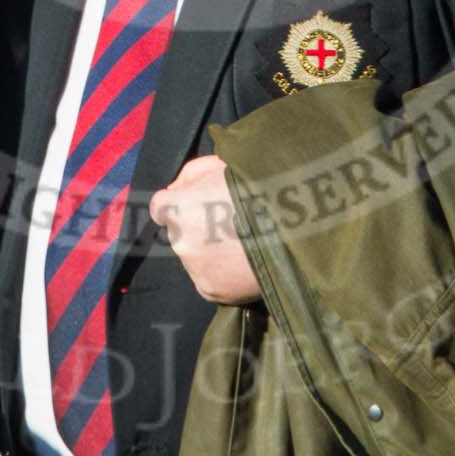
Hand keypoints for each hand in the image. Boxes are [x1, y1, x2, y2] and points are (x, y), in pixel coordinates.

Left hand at [148, 155, 260, 304]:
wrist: (293, 227)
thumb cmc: (259, 185)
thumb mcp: (222, 164)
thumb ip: (194, 176)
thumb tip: (177, 190)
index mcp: (177, 207)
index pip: (161, 207)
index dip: (180, 203)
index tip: (199, 204)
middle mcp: (179, 240)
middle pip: (180, 233)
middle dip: (198, 228)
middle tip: (230, 224)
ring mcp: (194, 269)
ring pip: (195, 258)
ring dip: (211, 252)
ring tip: (244, 244)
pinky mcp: (211, 291)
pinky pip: (211, 280)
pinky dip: (224, 274)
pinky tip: (246, 263)